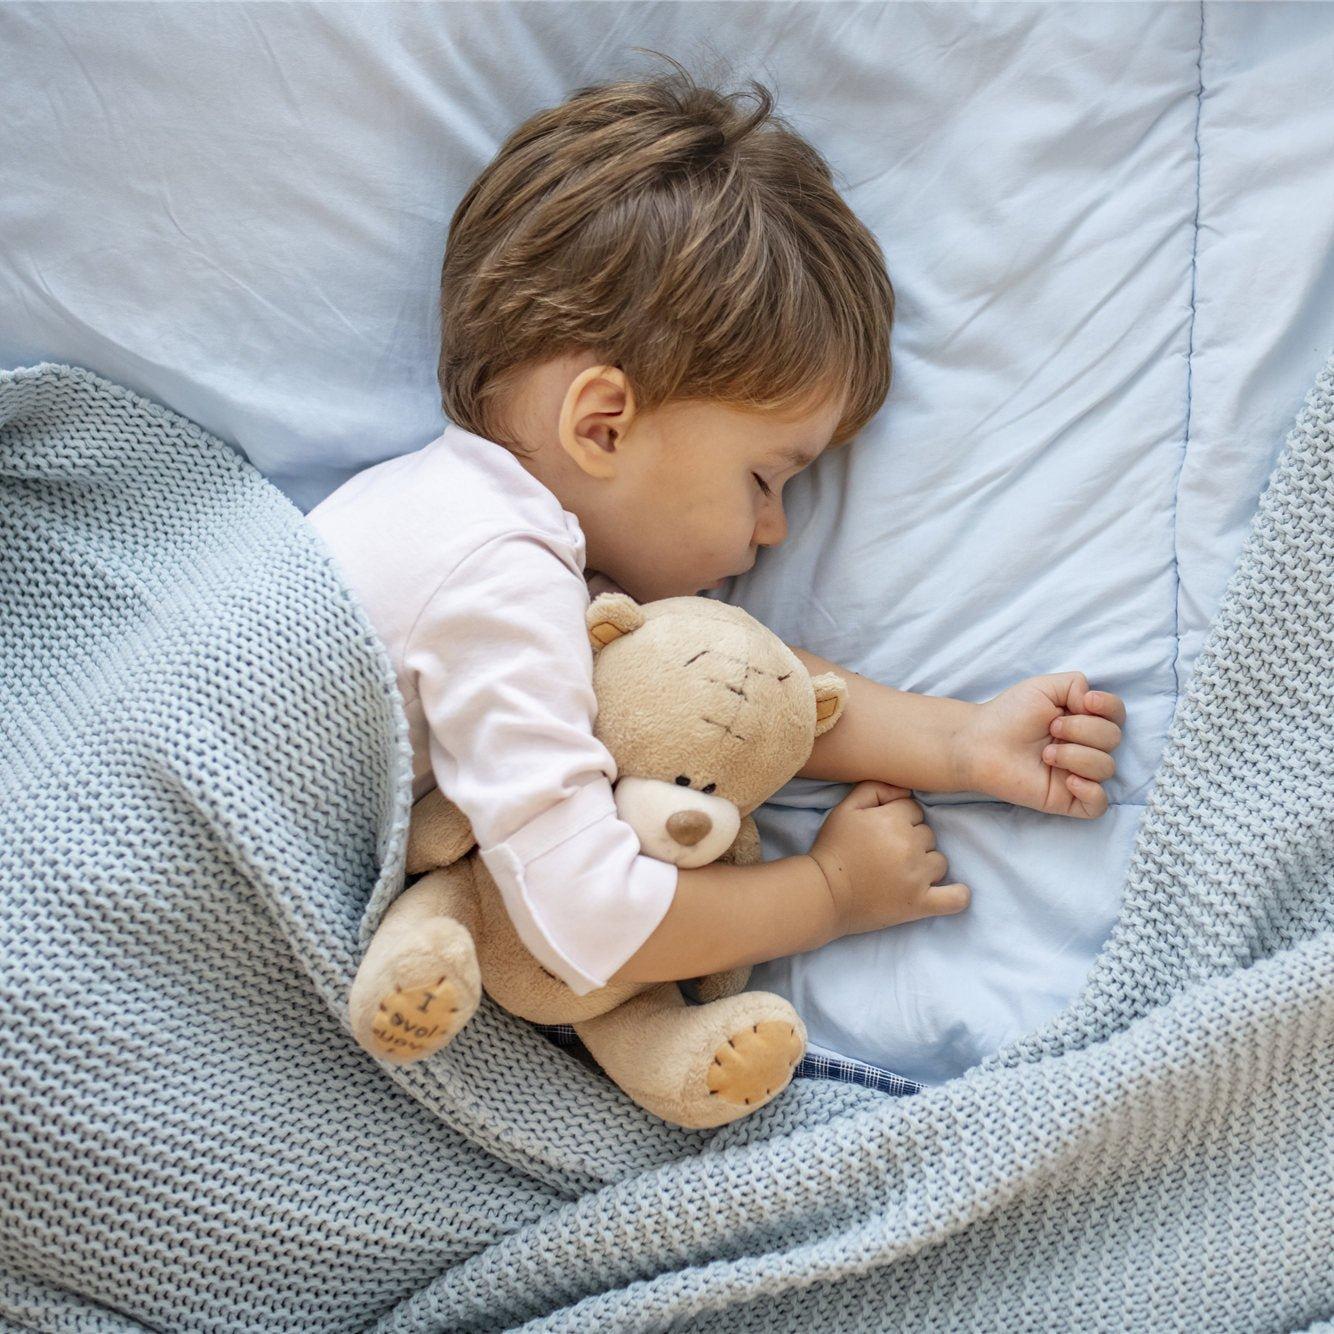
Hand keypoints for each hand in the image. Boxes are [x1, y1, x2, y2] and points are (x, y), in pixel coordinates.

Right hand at [809, 781, 969, 938]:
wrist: (823, 894)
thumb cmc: (833, 848)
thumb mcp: (845, 808)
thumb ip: (875, 788)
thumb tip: (906, 789)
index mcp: (893, 820)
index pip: (915, 810)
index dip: (899, 819)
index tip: (882, 833)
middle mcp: (909, 846)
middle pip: (928, 835)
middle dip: (912, 841)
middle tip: (887, 854)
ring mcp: (917, 877)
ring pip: (939, 862)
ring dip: (926, 865)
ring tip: (901, 873)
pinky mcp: (919, 904)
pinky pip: (955, 899)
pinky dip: (958, 895)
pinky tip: (952, 891)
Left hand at [959, 673, 1125, 818]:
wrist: (980, 743)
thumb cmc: (1009, 714)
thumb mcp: (1044, 687)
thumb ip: (1076, 684)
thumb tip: (1093, 702)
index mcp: (1083, 720)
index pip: (1117, 714)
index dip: (1109, 707)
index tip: (1085, 702)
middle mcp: (1085, 747)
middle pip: (1114, 739)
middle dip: (1083, 729)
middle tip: (1050, 729)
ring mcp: (1078, 774)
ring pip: (1107, 768)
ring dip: (1076, 756)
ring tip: (1046, 754)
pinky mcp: (1067, 800)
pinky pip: (1099, 805)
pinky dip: (1090, 791)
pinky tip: (1068, 780)